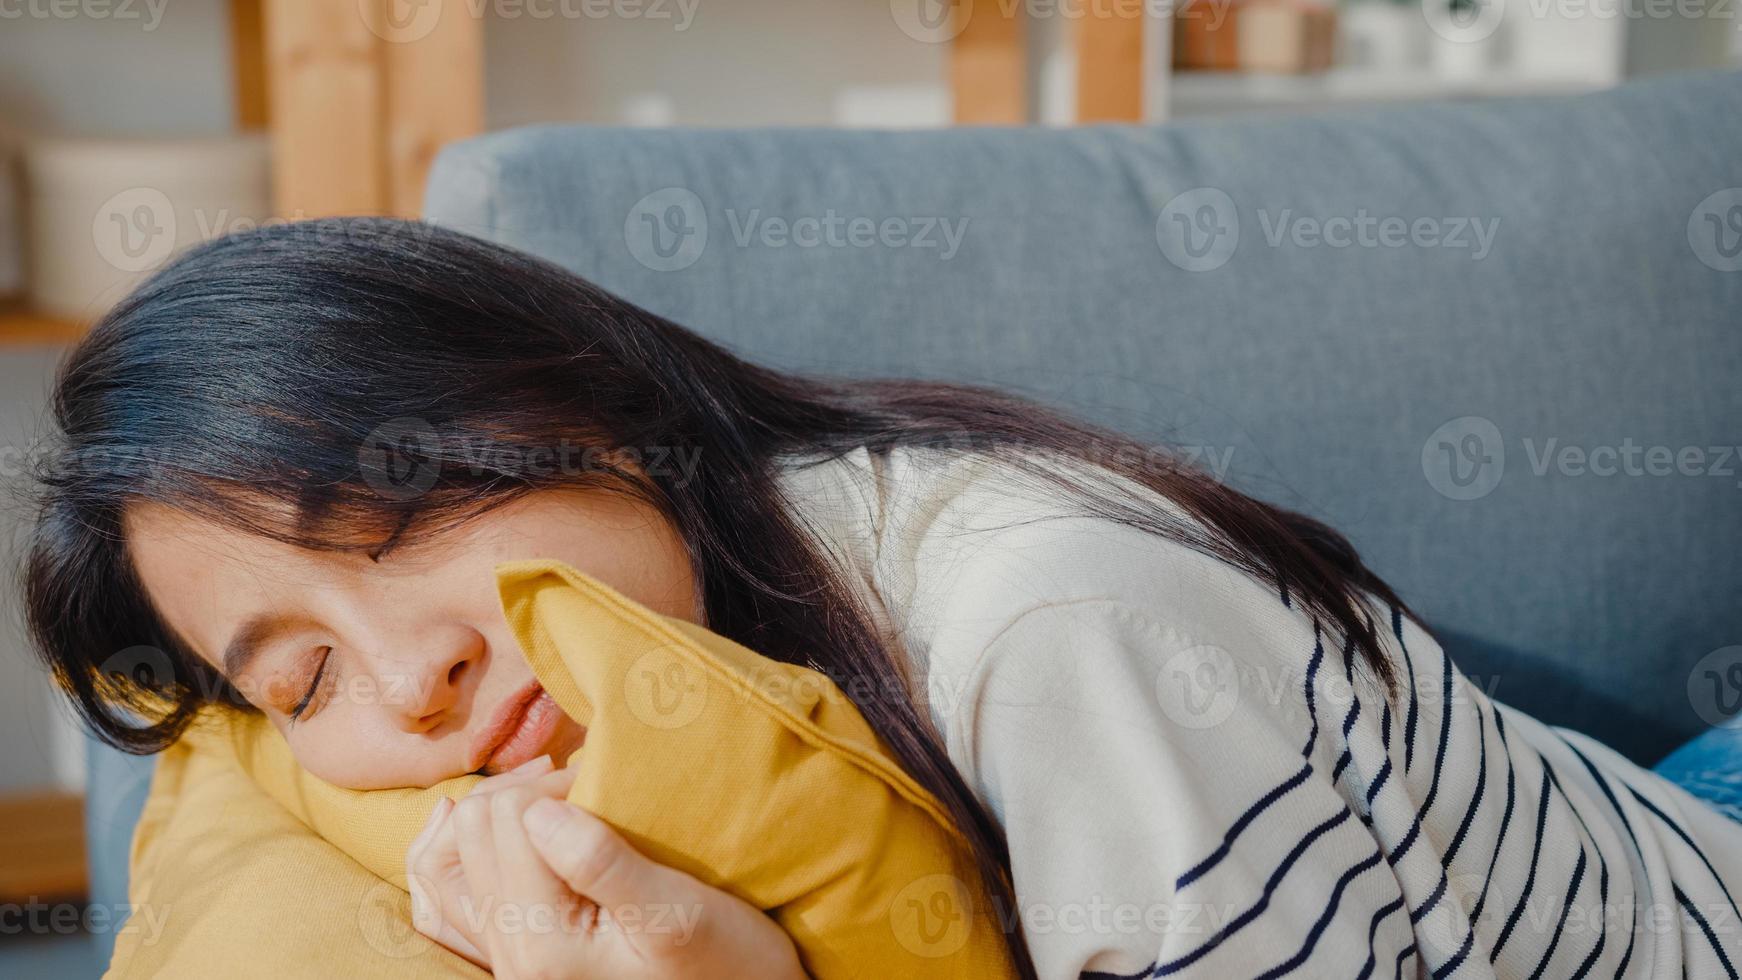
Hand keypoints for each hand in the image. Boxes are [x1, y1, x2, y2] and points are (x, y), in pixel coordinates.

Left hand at [406, 756, 807, 979]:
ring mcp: (506, 959)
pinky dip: (456, 853)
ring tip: (541, 797)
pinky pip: (446, 899)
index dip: (560, 786)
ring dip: (493, 814)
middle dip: (526, 794)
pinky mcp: (513, 956)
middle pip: (474, 831)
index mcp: (544, 942)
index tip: (607, 787)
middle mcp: (510, 954)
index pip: (512, 820)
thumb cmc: (726, 964)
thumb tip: (535, 810)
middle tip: (582, 787)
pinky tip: (482, 827)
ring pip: (447, 858)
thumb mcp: (677, 911)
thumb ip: (600, 862)